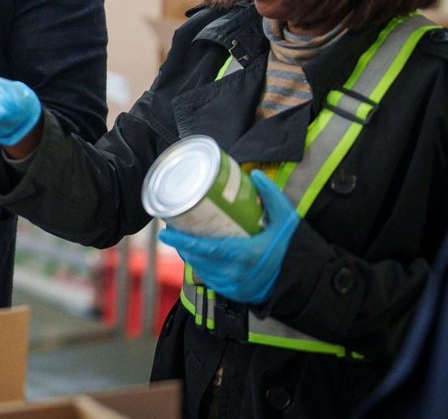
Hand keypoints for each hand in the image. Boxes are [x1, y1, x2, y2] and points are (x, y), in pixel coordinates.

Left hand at [159, 170, 299, 304]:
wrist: (301, 281)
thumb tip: (255, 174)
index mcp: (244, 256)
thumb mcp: (286, 221)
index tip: (166, 233)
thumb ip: (272, 197)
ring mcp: (231, 285)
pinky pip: (207, 278)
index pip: (205, 250)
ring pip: (200, 269)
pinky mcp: (231, 292)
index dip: (182, 242)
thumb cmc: (291, 250)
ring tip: (180, 237)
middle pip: (197, 258)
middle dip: (181, 244)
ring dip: (188, 254)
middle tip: (171, 227)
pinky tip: (194, 254)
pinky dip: (199, 265)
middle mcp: (234, 273)